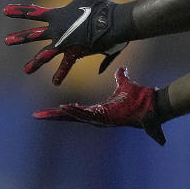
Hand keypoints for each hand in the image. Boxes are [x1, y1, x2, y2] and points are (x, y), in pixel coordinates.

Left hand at [4, 0, 127, 84]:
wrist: (113, 23)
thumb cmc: (100, 5)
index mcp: (57, 15)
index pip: (33, 12)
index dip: (19, 11)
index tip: (5, 11)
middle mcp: (56, 30)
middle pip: (34, 34)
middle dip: (20, 37)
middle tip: (7, 41)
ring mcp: (64, 43)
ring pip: (45, 54)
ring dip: (35, 62)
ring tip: (25, 70)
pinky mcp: (74, 52)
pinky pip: (66, 64)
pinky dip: (62, 73)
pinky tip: (55, 83)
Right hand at [34, 67, 166, 144]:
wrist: (151, 105)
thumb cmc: (139, 98)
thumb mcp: (125, 84)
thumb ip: (120, 77)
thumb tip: (121, 69)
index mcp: (100, 110)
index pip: (78, 110)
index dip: (65, 110)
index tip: (53, 108)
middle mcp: (98, 116)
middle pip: (71, 116)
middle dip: (54, 116)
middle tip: (38, 116)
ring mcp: (101, 119)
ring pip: (76, 117)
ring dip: (60, 115)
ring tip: (45, 114)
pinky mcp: (106, 119)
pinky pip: (87, 115)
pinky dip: (75, 112)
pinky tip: (64, 108)